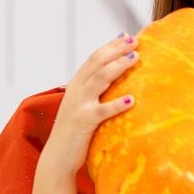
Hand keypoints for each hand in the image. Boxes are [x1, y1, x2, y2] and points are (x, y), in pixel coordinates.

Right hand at [43, 32, 137, 175]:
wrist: (57, 157)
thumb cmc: (75, 132)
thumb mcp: (82, 106)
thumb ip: (93, 92)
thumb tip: (113, 80)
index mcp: (76, 85)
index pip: (94, 59)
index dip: (110, 46)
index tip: (126, 36)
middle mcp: (76, 90)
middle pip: (98, 63)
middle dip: (116, 50)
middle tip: (135, 41)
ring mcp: (79, 105)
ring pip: (100, 79)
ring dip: (118, 66)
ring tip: (135, 58)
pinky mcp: (83, 122)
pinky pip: (102, 111)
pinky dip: (116, 104)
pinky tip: (131, 100)